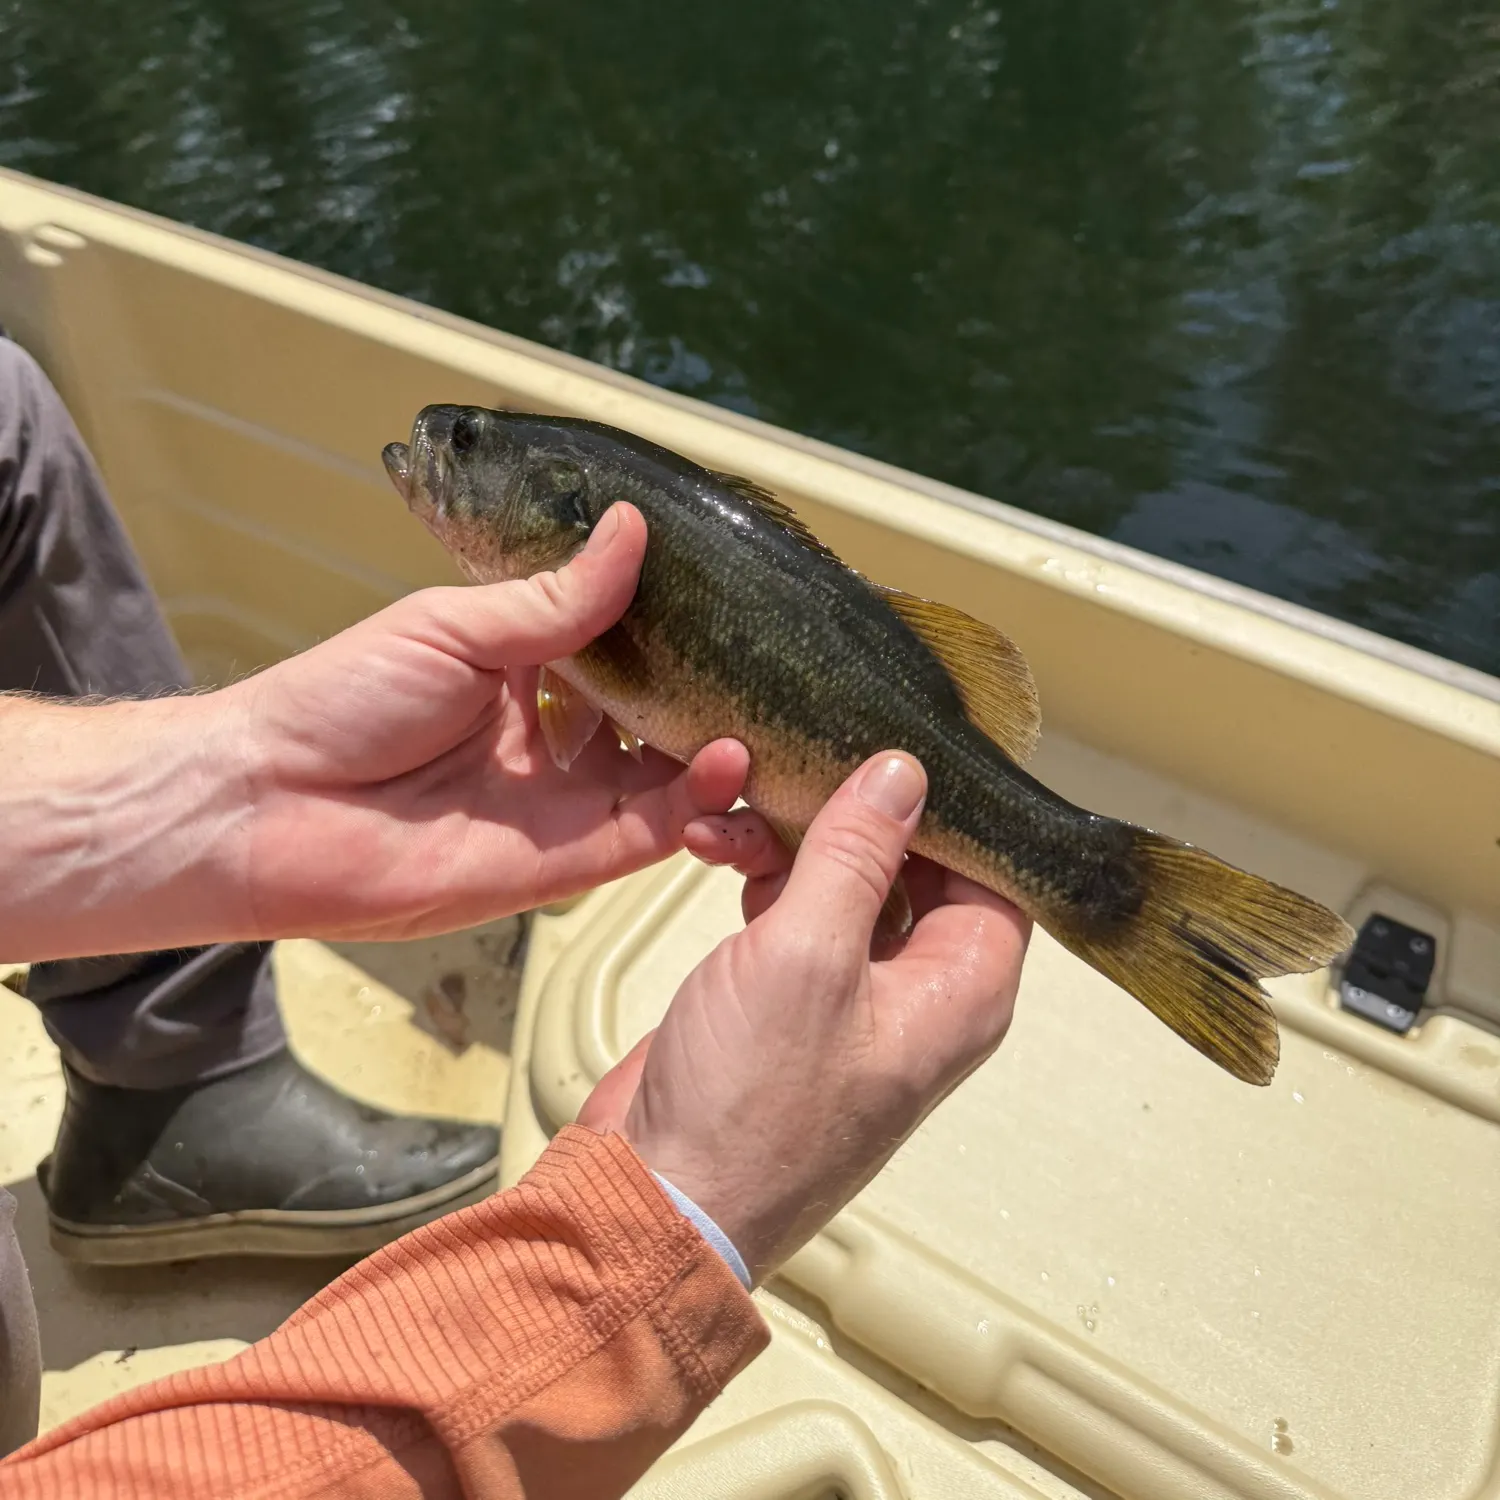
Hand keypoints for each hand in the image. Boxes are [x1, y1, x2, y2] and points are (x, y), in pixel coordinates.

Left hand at [227, 502, 752, 941]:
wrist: (270, 807)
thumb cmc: (342, 700)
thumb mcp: (453, 626)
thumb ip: (553, 599)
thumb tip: (632, 526)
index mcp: (524, 670)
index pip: (621, 645)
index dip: (673, 626)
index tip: (730, 597)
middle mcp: (555, 736)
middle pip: (656, 714)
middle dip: (710, 689)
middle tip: (769, 658)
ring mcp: (565, 801)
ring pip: (667, 776)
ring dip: (719, 746)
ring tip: (766, 707)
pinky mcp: (566, 861)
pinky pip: (649, 832)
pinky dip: (696, 801)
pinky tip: (728, 759)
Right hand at [579, 751, 1031, 1283]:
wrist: (658, 1199)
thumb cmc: (748, 1103)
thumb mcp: (808, 955)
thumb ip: (858, 854)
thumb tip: (904, 773)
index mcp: (961, 991)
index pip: (991, 869)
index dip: (950, 805)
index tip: (898, 740)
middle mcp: (921, 994)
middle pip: (915, 867)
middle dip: (853, 812)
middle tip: (802, 756)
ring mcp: (852, 1000)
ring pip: (845, 884)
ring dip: (792, 839)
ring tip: (732, 807)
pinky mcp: (789, 1003)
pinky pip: (795, 914)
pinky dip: (760, 876)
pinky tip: (714, 847)